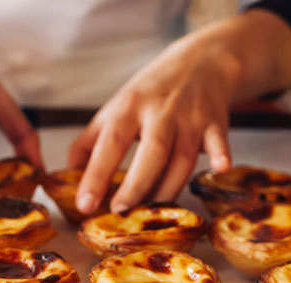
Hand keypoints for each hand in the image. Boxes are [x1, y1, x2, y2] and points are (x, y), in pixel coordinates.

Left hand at [68, 10, 290, 213]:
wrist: (201, 61)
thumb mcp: (117, 106)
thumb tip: (68, 174)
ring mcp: (190, 118)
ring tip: (152, 213)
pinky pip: (220, 142)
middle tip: (120, 212)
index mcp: (129, 107)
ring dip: (168, 189)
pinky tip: (220, 168)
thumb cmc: (152, 90)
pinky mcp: (216, 123)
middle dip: (136, 185)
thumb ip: (90, 141)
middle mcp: (160, 112)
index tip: (84, 204)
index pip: (110, 142)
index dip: (96, 175)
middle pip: (152, 153)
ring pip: (182, 160)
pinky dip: (221, 155)